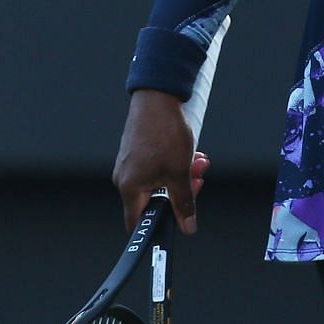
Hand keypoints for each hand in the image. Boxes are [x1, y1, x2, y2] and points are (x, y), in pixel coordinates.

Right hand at [113, 89, 208, 234]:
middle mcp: (125, 178)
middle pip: (154, 201)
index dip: (157, 228)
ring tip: (198, 162)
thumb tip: (187, 226)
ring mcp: (129, 164)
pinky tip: (188, 155)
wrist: (157, 95)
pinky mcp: (135, 153)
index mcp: (130, 187)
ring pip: (159, 182)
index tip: (177, 224)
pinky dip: (173, 165)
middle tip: (197, 181)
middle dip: (180, 193)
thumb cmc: (164, 132)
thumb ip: (183, 204)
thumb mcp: (180, 173)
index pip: (138, 223)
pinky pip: (155, 168)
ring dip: (180, 177)